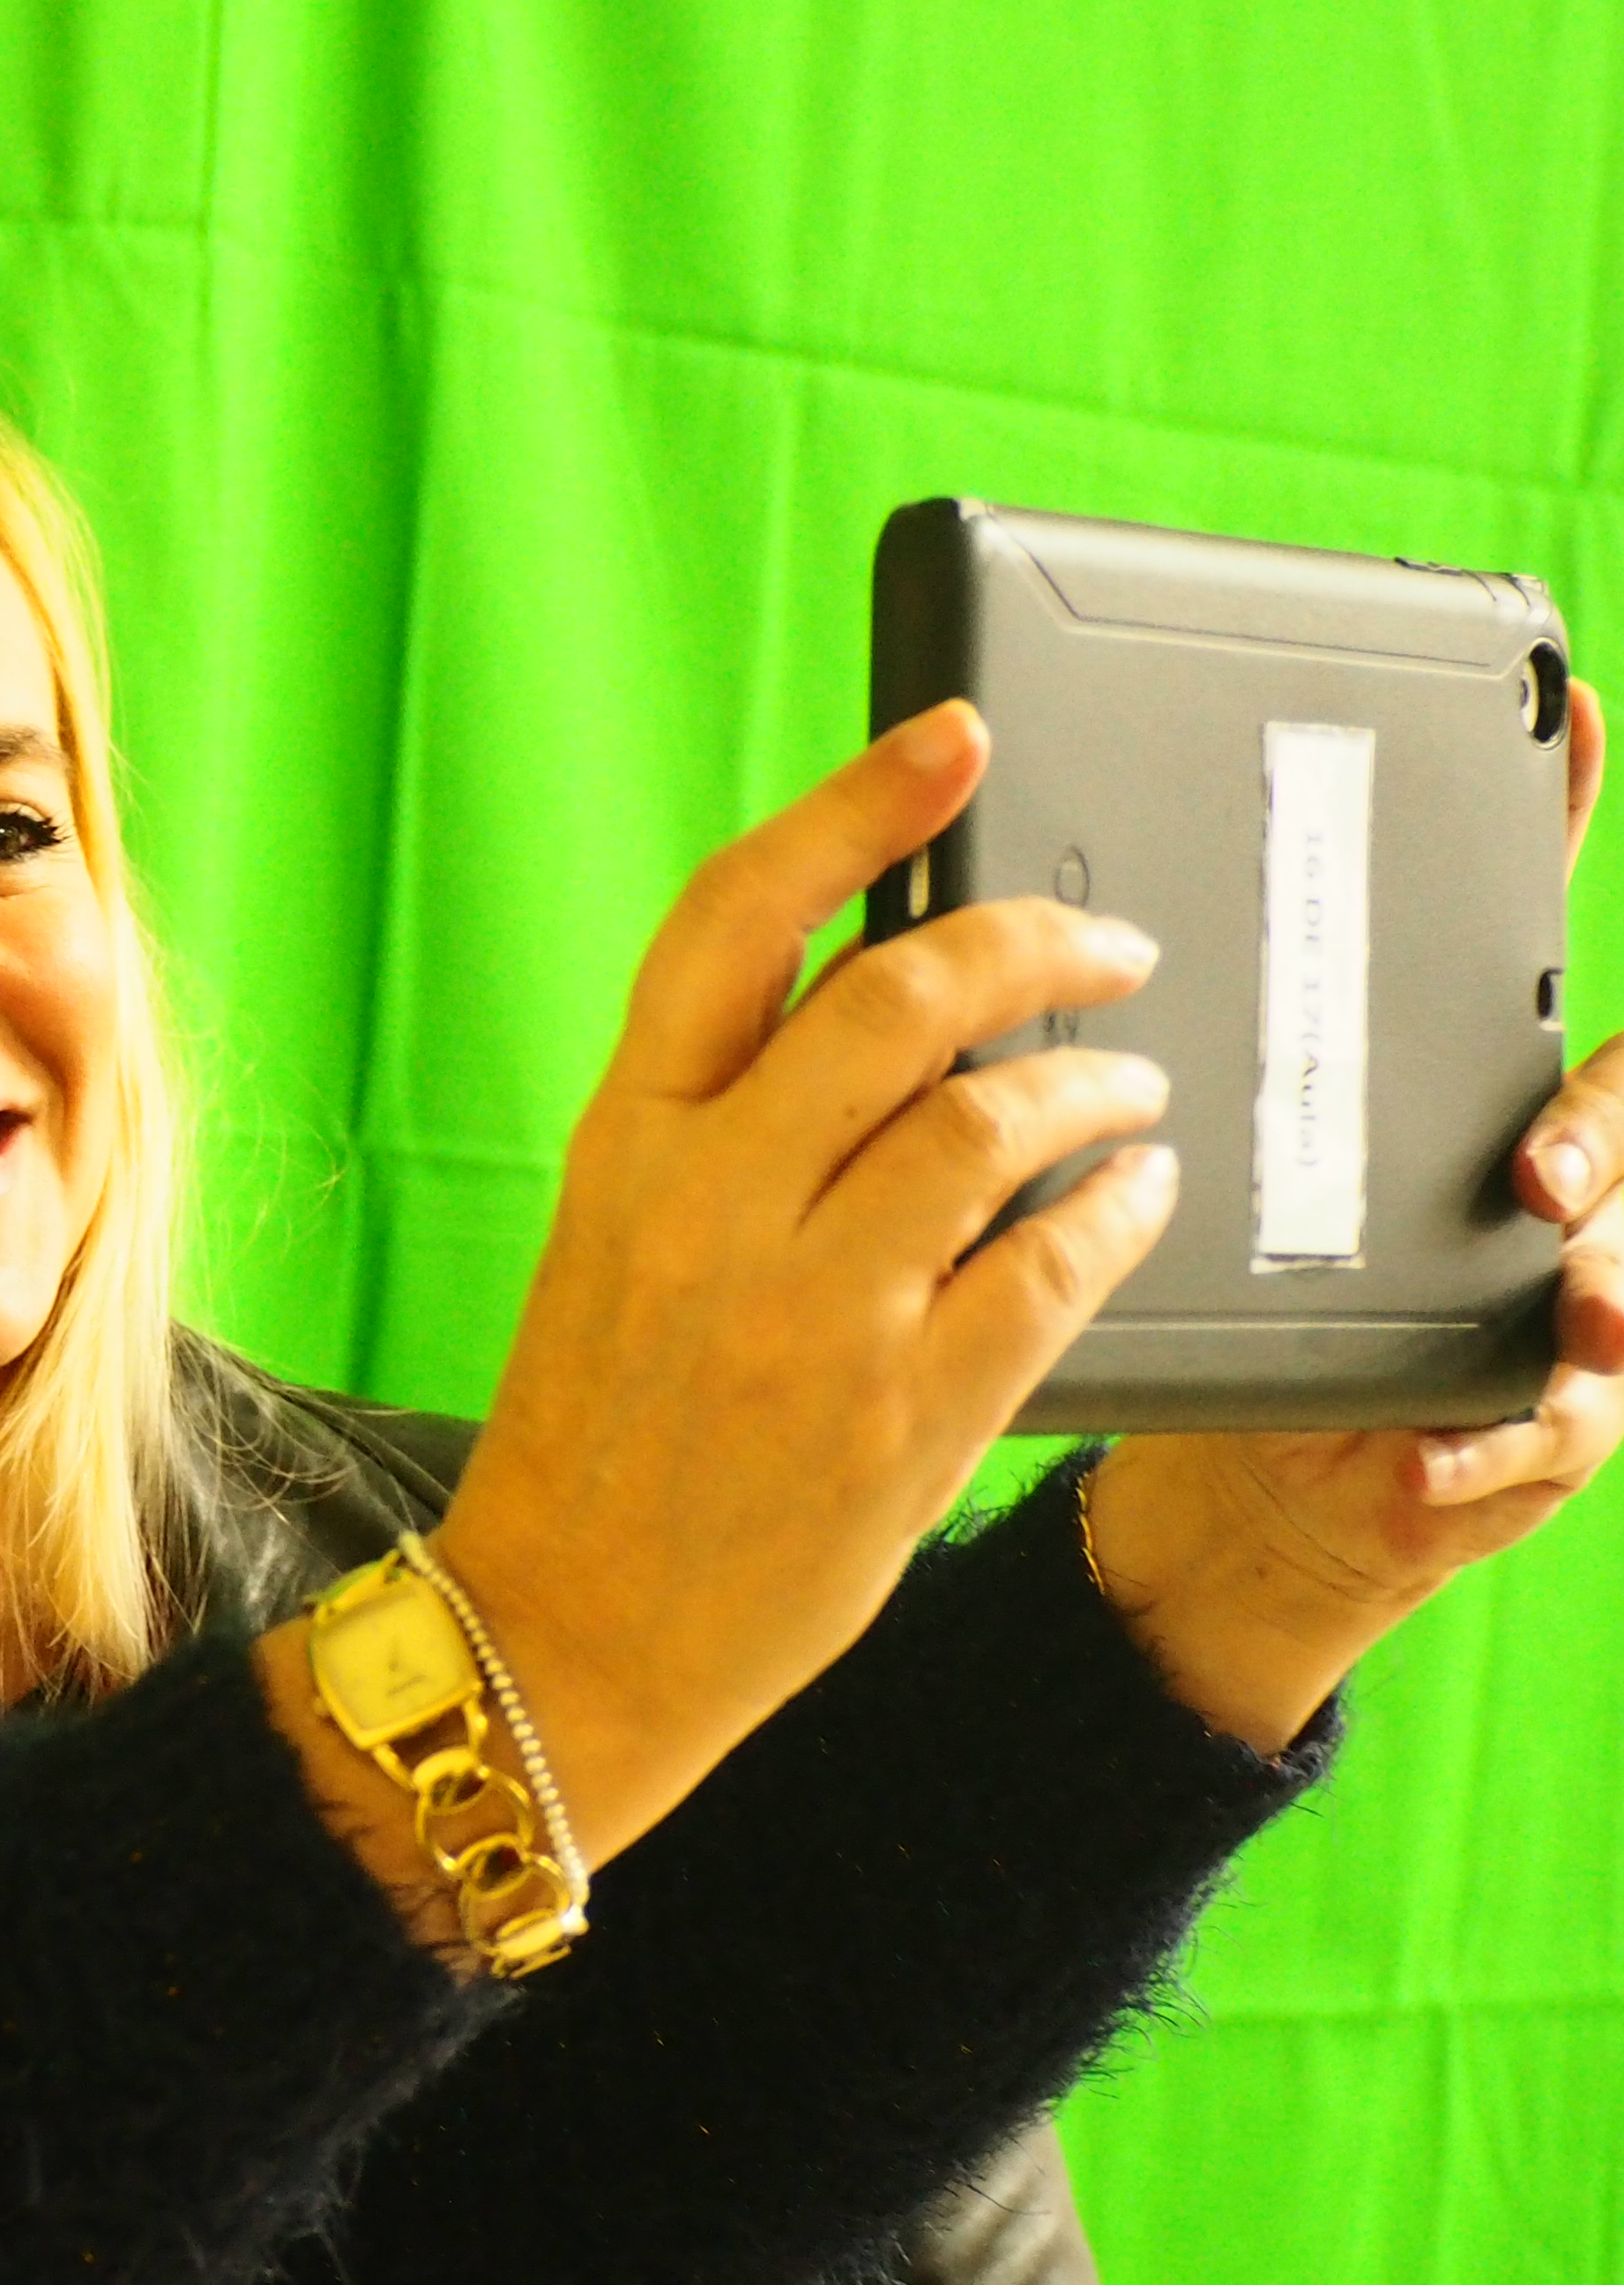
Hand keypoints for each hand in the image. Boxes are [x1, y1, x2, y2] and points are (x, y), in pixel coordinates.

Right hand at [409, 699, 1176, 1868]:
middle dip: (1040, 940)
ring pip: (1000, 1119)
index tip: (950, 740)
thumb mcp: (614, 1234)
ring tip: (1131, 1087)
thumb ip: (726, 1116)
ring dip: (1099, 1081)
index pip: (738, 920)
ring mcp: (811, 1312)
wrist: (567, 1634)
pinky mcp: (903, 1413)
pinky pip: (1055, 1264)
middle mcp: (710, 1206)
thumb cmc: (598, 1427)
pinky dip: (1119, 1208)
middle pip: (904, 998)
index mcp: (624, 1141)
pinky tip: (1133, 1197)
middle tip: (1111, 944)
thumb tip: (887, 987)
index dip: (855, 808)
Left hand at [1091, 679, 1620, 1750]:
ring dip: (1594, 1281)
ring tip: (1558, 1292)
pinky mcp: (1518, 1428)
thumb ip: (1113, 1053)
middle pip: (1611, 1104)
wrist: (1246, 1484)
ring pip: (1615, 1267)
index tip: (1556, 714)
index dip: (1544, 816)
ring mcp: (1540, 1298)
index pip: (1492, 932)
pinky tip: (1428, 1460)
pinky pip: (1539, 1431)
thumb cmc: (1206, 1289)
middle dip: (1597, 1125)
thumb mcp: (1149, 1159)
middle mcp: (1508, 1175)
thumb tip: (1004, 920)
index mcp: (1412, 1083)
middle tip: (1536, 1170)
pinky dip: (1487, 1445)